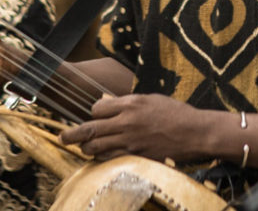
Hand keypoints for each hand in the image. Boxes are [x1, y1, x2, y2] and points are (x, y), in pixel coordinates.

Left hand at [59, 93, 211, 162]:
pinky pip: (109, 158)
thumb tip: (113, 105)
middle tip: (63, 137)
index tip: (96, 115)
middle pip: (90, 128)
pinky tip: (101, 156)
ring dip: (87, 147)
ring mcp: (130, 140)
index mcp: (131, 103)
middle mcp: (127, 121)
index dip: (94, 112)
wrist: (194, 132)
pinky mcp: (135, 155)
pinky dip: (102, 157)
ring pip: (96, 146)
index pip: (98, 108)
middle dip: (73, 134)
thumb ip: (130, 103)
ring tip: (85, 147)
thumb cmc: (176, 113)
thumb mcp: (152, 99)